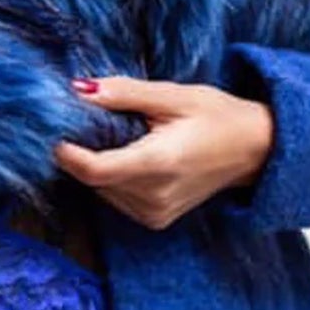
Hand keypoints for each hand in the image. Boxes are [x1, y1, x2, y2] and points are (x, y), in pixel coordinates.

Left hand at [53, 75, 273, 229]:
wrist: (256, 151)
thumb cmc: (218, 117)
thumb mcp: (173, 95)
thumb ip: (124, 94)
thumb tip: (78, 89)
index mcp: (159, 164)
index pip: (93, 170)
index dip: (66, 152)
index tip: (52, 130)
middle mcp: (154, 197)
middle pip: (94, 178)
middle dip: (85, 150)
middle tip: (97, 120)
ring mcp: (155, 213)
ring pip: (101, 189)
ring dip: (100, 163)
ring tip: (128, 137)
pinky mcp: (155, 220)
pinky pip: (116, 197)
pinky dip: (115, 177)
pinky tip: (136, 157)